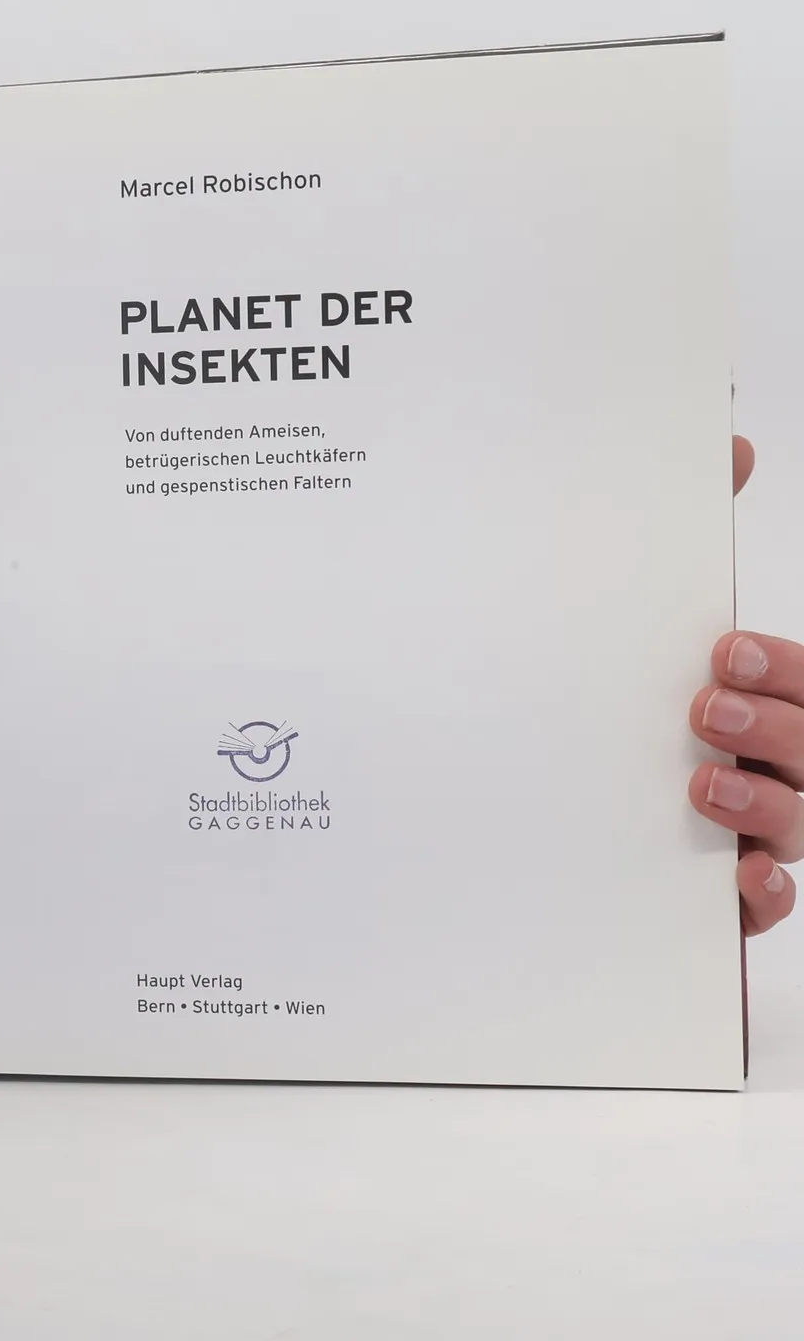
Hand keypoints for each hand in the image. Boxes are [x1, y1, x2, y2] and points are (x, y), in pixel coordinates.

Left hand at [688, 436, 798, 934]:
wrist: (561, 811)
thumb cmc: (641, 710)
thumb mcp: (654, 626)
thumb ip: (689, 534)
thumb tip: (730, 436)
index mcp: (768, 699)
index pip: (803, 684)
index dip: (781, 670)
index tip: (721, 651)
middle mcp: (778, 765)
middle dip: (774, 728)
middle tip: (702, 707)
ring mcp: (758, 830)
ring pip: (795, 823)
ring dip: (759, 803)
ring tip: (699, 783)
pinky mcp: (725, 895)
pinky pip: (766, 904)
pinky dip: (761, 893)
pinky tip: (739, 877)